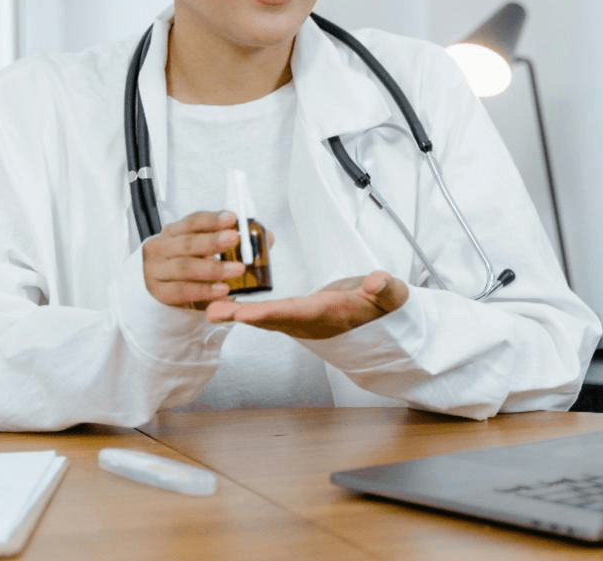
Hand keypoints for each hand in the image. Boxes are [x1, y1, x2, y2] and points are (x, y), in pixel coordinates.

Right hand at [142, 210, 247, 309]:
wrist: (163, 290)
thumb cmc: (186, 266)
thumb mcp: (200, 250)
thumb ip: (224, 242)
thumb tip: (260, 237)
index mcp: (172, 232)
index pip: (192, 222)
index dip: (212, 219)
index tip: (232, 218)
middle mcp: (160, 248)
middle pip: (187, 243)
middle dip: (212, 240)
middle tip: (234, 238)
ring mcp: (156, 270)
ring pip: (185, 267)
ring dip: (213, 268)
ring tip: (237, 269)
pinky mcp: (159, 292)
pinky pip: (183, 290)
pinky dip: (204, 290)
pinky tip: (222, 289)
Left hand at [205, 271, 409, 338]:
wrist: (380, 321)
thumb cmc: (383, 305)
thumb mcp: (393, 296)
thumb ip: (386, 288)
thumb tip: (375, 281)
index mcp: (331, 314)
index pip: (298, 312)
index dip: (271, 313)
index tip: (247, 313)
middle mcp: (311, 321)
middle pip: (273, 319)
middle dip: (243, 317)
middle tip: (213, 313)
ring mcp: (301, 321)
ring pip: (265, 318)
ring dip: (238, 315)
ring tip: (210, 311)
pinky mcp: (295, 316)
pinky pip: (267, 314)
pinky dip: (246, 310)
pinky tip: (225, 304)